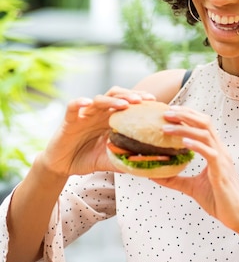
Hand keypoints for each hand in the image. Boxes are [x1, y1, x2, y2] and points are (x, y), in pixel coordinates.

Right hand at [39, 87, 155, 177]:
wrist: (61, 165)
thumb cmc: (86, 158)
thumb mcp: (108, 160)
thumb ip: (123, 159)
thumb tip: (145, 165)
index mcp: (110, 119)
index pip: (127, 103)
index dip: (140, 100)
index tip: (154, 102)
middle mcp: (99, 113)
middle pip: (115, 95)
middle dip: (130, 95)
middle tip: (143, 100)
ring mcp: (84, 115)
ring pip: (98, 99)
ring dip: (112, 100)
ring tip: (125, 104)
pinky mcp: (69, 120)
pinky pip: (73, 107)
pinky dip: (79, 102)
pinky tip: (88, 102)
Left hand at [152, 105, 238, 232]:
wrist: (238, 217)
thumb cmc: (219, 201)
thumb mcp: (192, 188)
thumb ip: (175, 180)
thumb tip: (154, 175)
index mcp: (216, 152)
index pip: (203, 125)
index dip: (188, 115)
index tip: (170, 111)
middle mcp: (220, 151)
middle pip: (205, 122)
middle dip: (185, 114)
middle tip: (166, 112)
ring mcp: (222, 160)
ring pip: (205, 134)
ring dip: (185, 127)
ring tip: (167, 126)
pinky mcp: (221, 172)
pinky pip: (209, 153)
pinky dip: (196, 145)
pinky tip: (182, 141)